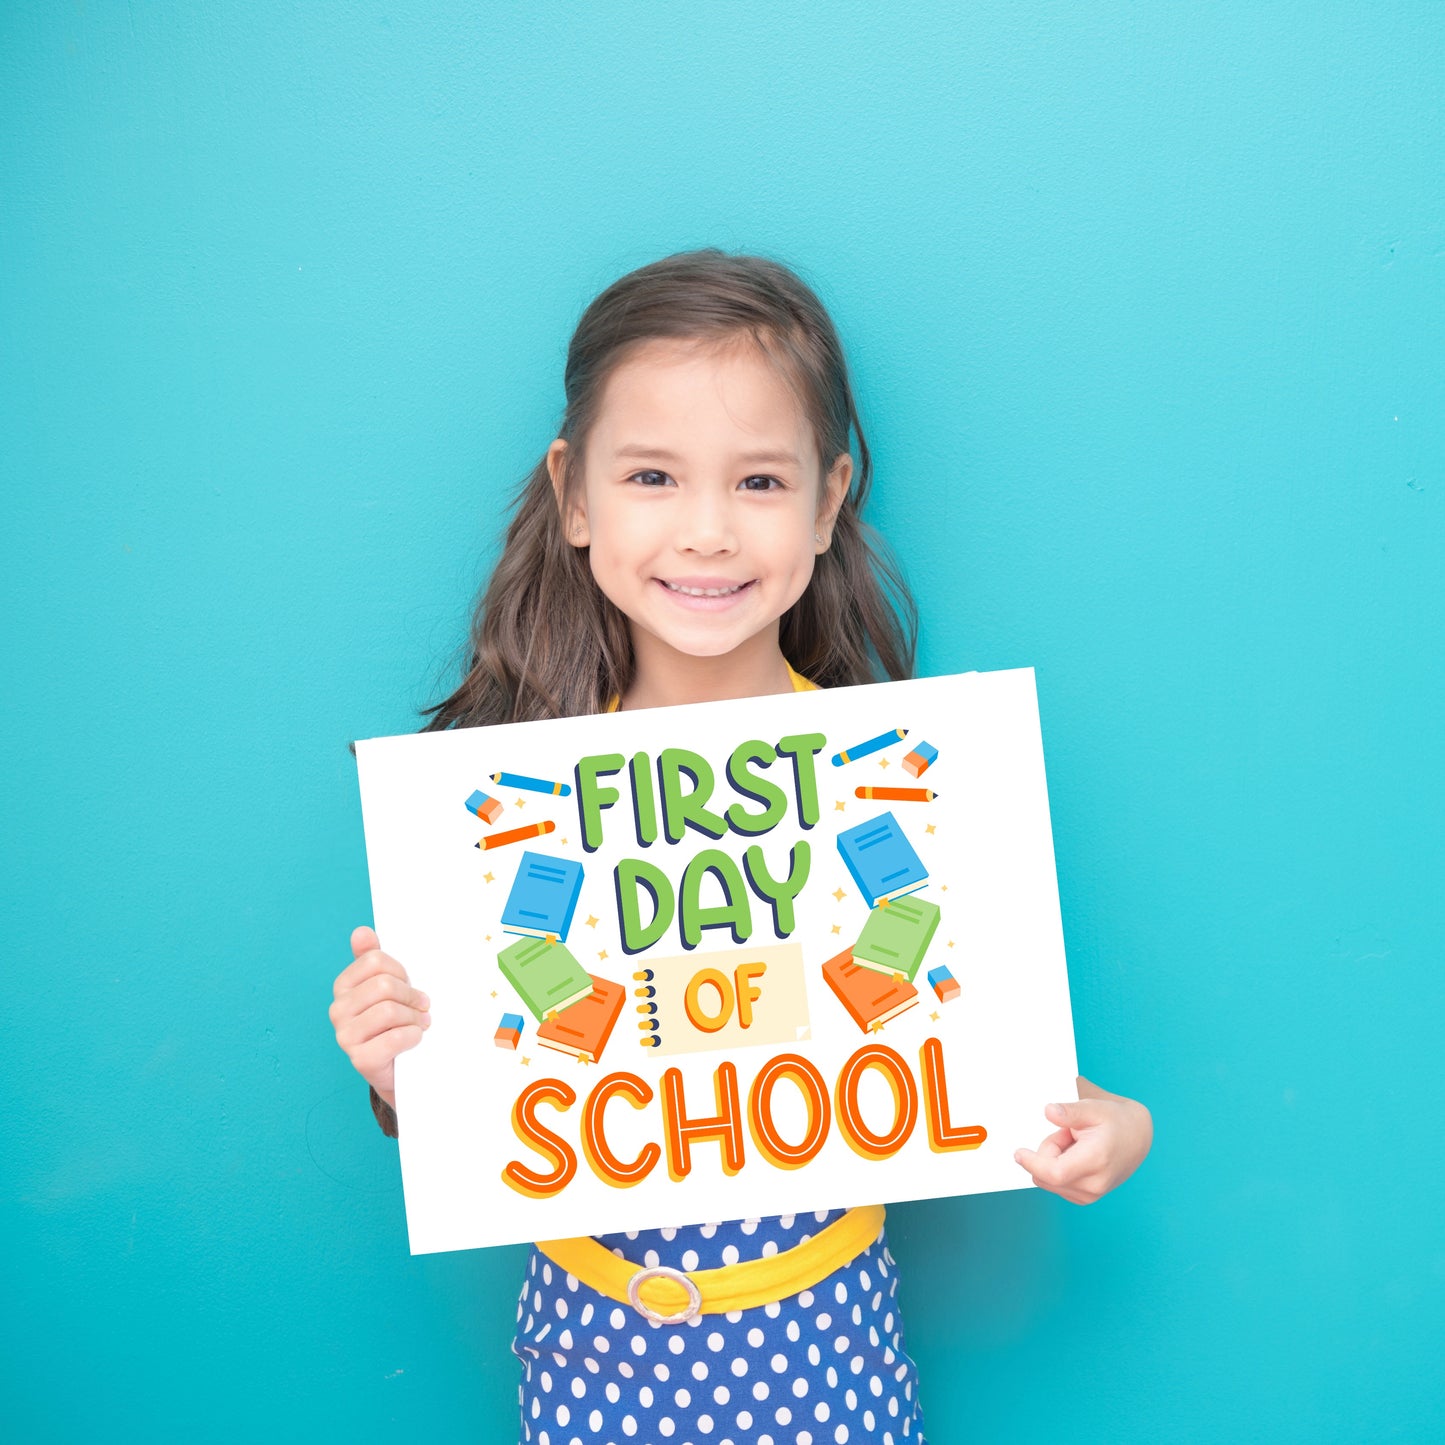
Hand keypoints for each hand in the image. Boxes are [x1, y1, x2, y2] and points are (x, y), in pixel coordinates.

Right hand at [329, 925, 430, 1109]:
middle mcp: (338, 1010)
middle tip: (422, 1006)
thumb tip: (361, 931)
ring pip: (390, 1011)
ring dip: (415, 1017)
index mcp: (343, 986)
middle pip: (384, 985)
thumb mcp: (386, 987)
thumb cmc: (393, 1020)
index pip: (375, 960)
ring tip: (421, 1022)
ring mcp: (346, 1036)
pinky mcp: (361, 1059)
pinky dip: (412, 1036)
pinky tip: (415, 1038)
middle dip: (411, 995)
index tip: (409, 983)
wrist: (398, 1066)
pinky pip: (394, 1038)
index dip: (401, 971)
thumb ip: (372, 958)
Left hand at [1013, 1076, 1152, 1204]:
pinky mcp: (1086, 1198)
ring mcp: (1091, 1195)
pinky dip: (1058, 1169)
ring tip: (1076, 1144)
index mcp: (1096, 1161)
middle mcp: (1094, 1184)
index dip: (1032, 1163)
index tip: (1018, 1153)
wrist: (1137, 1137)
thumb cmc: (1114, 1120)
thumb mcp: (1092, 1108)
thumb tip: (1048, 1111)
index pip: (1055, 1172)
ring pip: (1049, 1180)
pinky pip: (1056, 1184)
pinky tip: (1076, 1155)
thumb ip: (1069, 1111)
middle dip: (1047, 1152)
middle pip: (1047, 1175)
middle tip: (1068, 1134)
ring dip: (1054, 1160)